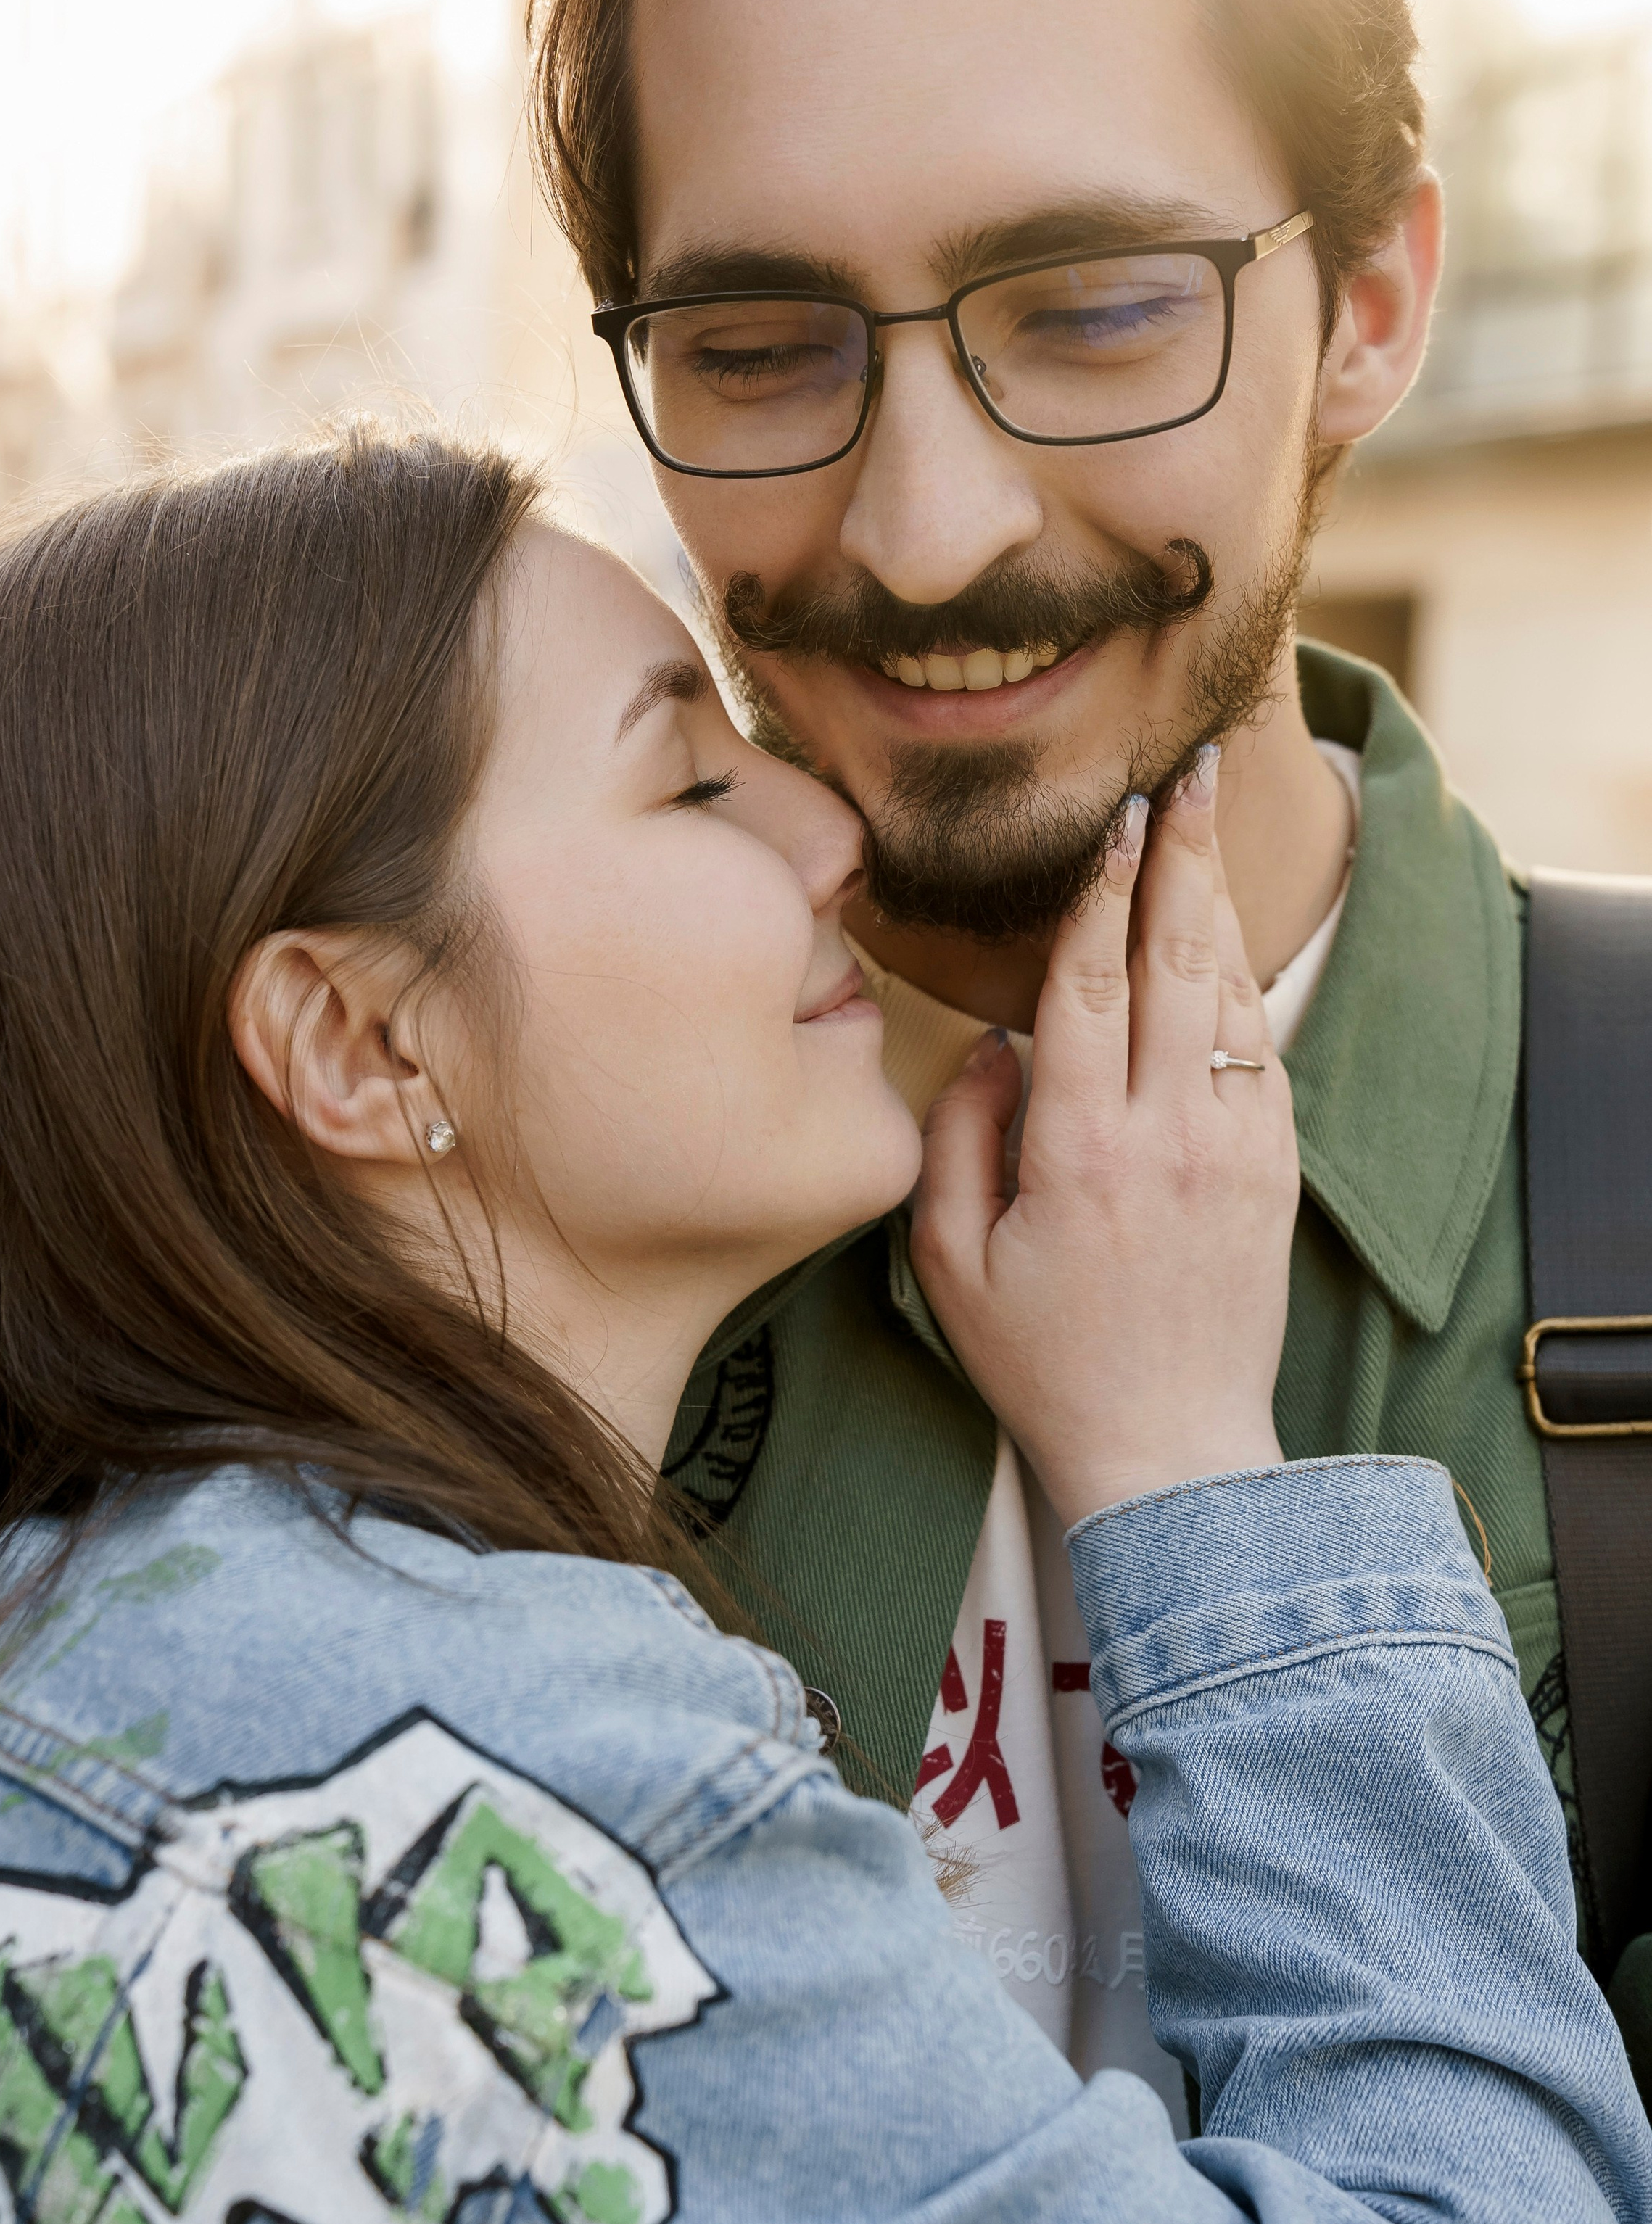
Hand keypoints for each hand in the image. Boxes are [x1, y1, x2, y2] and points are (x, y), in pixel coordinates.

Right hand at [911, 753, 1299, 1528]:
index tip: (1111, 820)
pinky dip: (1238, 987)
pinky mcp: (1274, 1174)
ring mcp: (1234, 1152)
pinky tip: (1219, 943)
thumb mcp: (949, 1261)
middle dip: (1181, 858)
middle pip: (1175, 962)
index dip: (1099, 893)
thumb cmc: (1041, 1360)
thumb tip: (994, 1037)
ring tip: (1203, 828)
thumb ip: (957, 1135)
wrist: (1170, 1450)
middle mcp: (1167, 1137)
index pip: (1086, 987)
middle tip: (1187, 773)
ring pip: (1227, 996)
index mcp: (1077, 1153)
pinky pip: (1257, 1054)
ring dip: (1215, 904)